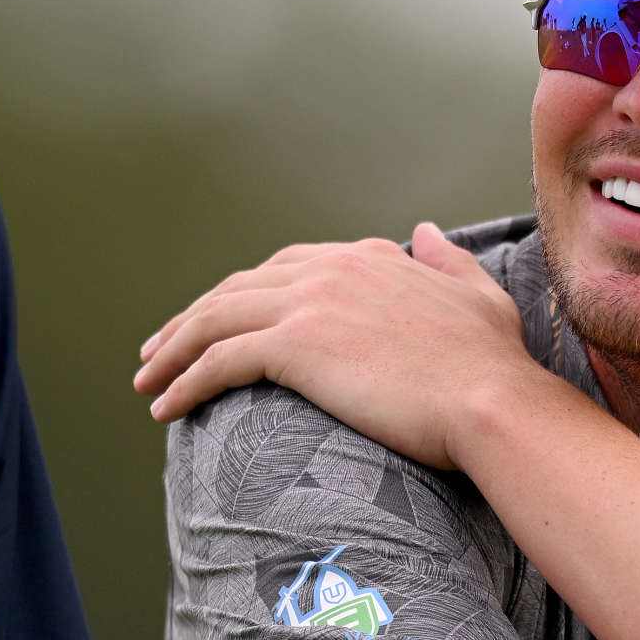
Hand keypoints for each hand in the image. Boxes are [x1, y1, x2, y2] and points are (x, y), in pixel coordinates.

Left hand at [133, 222, 538, 468]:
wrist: (491, 401)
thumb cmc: (493, 366)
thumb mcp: (478, 295)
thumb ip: (446, 261)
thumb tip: (426, 230)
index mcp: (368, 258)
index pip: (284, 268)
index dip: (242, 296)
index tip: (217, 322)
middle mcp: (330, 268)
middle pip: (235, 290)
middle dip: (190, 320)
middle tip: (159, 350)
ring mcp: (308, 302)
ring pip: (214, 320)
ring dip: (172, 351)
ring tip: (147, 381)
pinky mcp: (293, 345)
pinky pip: (217, 361)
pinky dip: (183, 382)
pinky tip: (164, 408)